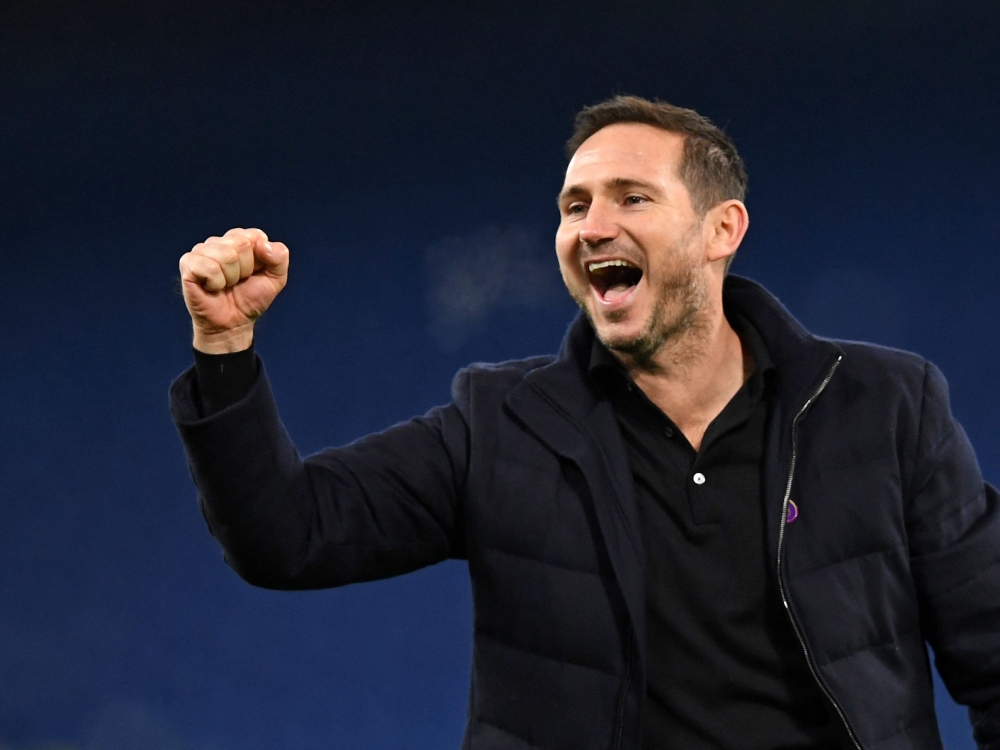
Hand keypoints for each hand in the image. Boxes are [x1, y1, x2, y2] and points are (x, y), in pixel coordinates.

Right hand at [179, 227, 288, 352]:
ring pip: (226, 256)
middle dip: (245, 269)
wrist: (232, 323)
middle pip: (241, 244)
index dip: (259, 260)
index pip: (255, 235)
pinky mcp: (188, 264)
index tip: (253, 273)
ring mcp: (201, 251)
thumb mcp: (276, 279)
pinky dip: (216, 283)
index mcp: (240, 239)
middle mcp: (219, 241)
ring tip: (225, 285)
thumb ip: (280, 257)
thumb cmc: (251, 299)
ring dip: (231, 278)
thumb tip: (262, 243)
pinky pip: (209, 267)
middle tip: (238, 281)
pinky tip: (212, 287)